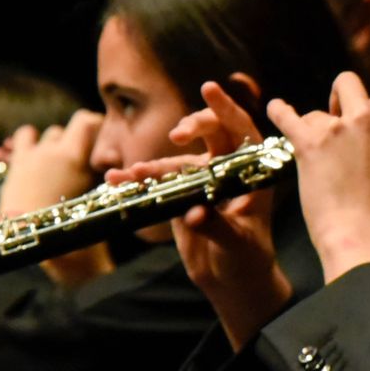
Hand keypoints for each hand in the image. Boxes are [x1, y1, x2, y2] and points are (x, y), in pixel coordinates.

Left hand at [0, 110, 102, 218]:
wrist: (30, 230)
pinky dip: (30, 138)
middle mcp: (54, 149)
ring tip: (60, 158)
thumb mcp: (89, 193)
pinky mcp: (19, 159)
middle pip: (72, 127)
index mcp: (74, 157)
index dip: (95, 122)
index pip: (86, 120)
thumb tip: (112, 154)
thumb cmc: (65, 217)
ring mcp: (35, 153)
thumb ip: (98, 170)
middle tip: (82, 153)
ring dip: (57, 142)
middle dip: (79, 137)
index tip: (101, 132)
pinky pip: (25, 134)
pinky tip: (35, 150)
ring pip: (51, 133)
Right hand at [146, 78, 290, 348]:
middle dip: (192, 126)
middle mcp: (227, 170)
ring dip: (152, 164)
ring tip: (131, 172)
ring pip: (176, 161)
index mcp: (251, 174)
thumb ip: (218, 226)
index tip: (209, 88)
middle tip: (178, 135)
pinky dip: (139, 181)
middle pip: (210, 134)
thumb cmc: (248, 260)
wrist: (232, 282)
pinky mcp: (181, 197)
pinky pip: (158, 183)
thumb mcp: (238, 244)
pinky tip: (118, 179)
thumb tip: (196, 214)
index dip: (226, 108)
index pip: (243, 132)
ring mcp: (202, 182)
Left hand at [268, 72, 369, 282]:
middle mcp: (367, 120)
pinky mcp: (308, 144)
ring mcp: (337, 130)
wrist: (362, 237)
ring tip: (311, 148)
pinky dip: (278, 111)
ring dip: (313, 126)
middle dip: (340, 96)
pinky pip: (287, 116)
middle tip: (333, 114)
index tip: (361, 117)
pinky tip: (275, 108)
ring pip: (316, 112)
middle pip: (349, 83)